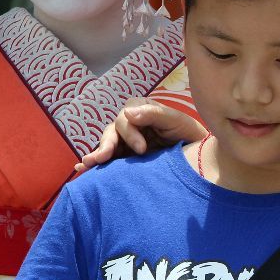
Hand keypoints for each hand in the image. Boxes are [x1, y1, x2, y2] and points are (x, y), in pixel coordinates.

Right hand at [73, 99, 206, 173]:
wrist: (197, 155)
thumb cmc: (189, 133)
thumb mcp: (176, 120)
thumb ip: (154, 114)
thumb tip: (127, 112)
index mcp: (141, 111)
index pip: (125, 118)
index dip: (129, 132)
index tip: (141, 149)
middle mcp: (131, 124)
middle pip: (112, 131)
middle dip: (107, 145)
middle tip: (103, 158)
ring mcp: (126, 141)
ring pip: (107, 145)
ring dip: (96, 154)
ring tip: (86, 164)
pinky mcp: (125, 157)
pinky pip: (108, 158)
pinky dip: (95, 161)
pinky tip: (81, 167)